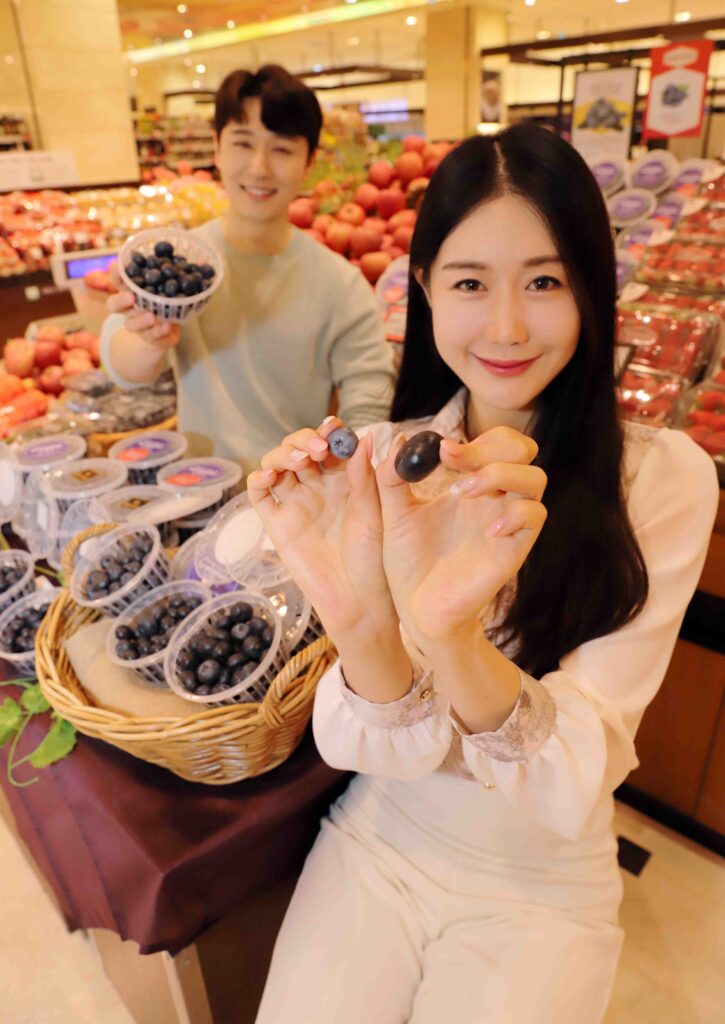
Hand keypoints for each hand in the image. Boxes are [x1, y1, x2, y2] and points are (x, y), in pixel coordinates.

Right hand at [106, 262, 179, 350]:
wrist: (166, 331)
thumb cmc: (165, 302)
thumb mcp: (170, 286)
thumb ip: (180, 273)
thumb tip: (203, 262)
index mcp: (130, 292)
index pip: (116, 281)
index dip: (115, 273)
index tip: (119, 265)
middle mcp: (129, 309)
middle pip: (113, 305)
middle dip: (120, 300)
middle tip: (130, 297)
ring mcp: (138, 326)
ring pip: (131, 324)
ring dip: (140, 320)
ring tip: (151, 316)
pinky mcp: (151, 339)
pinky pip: (152, 337)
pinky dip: (159, 331)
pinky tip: (166, 326)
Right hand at [247, 420, 396, 643]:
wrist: (357, 597)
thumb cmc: (373, 556)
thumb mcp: (373, 511)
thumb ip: (365, 476)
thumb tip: (366, 438)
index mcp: (343, 479)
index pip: (329, 444)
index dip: (328, 431)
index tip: (334, 427)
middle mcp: (316, 486)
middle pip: (299, 448)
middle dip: (305, 440)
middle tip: (319, 448)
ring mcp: (294, 503)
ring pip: (277, 464)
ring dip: (284, 453)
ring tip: (301, 460)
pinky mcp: (277, 523)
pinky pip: (260, 495)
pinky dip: (259, 478)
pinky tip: (271, 474)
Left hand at [376, 426, 546, 647]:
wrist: (416, 609)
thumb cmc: (408, 562)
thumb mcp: (393, 513)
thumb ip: (392, 477)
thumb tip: (400, 439)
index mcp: (472, 485)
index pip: (497, 442)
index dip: (476, 437)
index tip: (441, 448)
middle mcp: (495, 499)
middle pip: (523, 450)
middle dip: (488, 448)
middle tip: (452, 461)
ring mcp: (508, 523)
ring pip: (536, 478)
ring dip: (499, 474)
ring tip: (461, 492)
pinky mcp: (514, 549)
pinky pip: (536, 516)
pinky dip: (514, 513)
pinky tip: (484, 528)